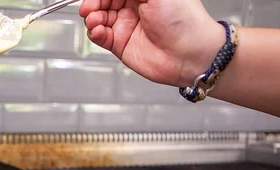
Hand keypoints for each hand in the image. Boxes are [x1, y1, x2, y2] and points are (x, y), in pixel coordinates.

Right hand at [79, 0, 225, 86]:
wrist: (190, 55)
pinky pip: (100, 36)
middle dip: (93, 3)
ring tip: (95, 20)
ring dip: (92, 18)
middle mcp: (134, 8)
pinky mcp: (121, 45)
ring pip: (98, 18)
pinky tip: (98, 31)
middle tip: (89, 7)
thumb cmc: (184, 20)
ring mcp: (126, 26)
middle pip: (103, 1)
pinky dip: (94, 33)